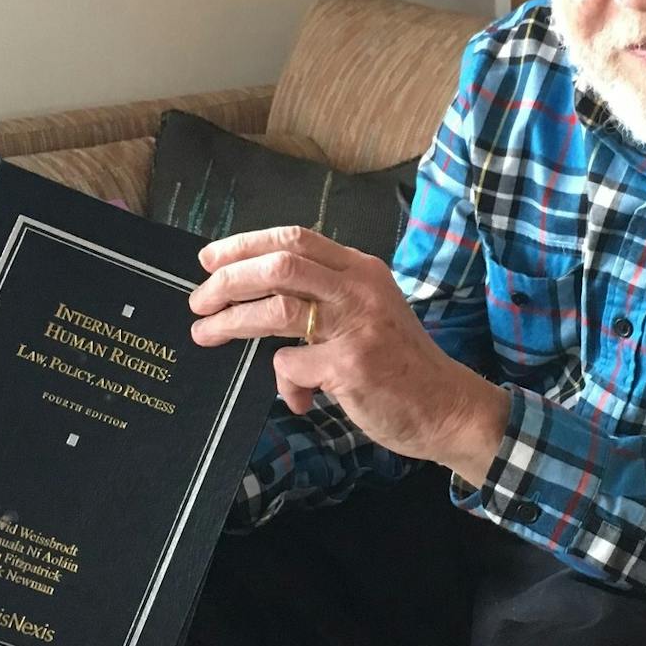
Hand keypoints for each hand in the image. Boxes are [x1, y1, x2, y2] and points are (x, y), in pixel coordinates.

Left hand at [187, 226, 509, 484]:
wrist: (446, 406)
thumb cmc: (402, 364)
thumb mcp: (369, 314)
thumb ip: (324, 301)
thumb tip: (259, 303)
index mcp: (361, 270)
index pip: (296, 238)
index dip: (246, 244)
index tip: (210, 259)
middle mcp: (359, 288)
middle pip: (280, 264)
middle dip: (229, 280)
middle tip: (200, 299)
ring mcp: (356, 325)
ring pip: (276, 308)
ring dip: (230, 321)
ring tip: (205, 333)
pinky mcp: (349, 365)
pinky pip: (289, 366)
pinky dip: (284, 383)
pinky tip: (299, 399)